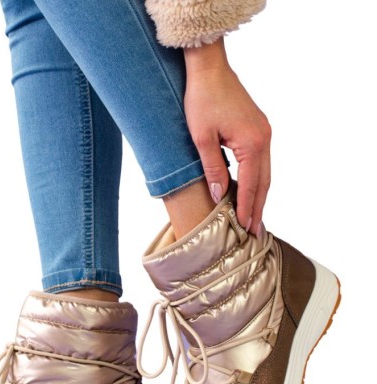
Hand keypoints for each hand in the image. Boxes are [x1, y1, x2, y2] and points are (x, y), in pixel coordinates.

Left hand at [183, 38, 270, 235]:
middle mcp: (264, 139)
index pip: (251, 185)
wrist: (209, 69)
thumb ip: (212, 168)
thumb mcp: (202, 138)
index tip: (245, 228)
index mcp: (252, 143)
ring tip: (255, 217)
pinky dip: (257, 179)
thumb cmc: (202, 100)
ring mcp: (264, 133)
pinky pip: (261, 161)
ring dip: (259, 195)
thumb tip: (218, 196)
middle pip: (264, 182)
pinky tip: (250, 190)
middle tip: (256, 232)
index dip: (247, 208)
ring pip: (265, 172)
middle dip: (258, 207)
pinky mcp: (258, 129)